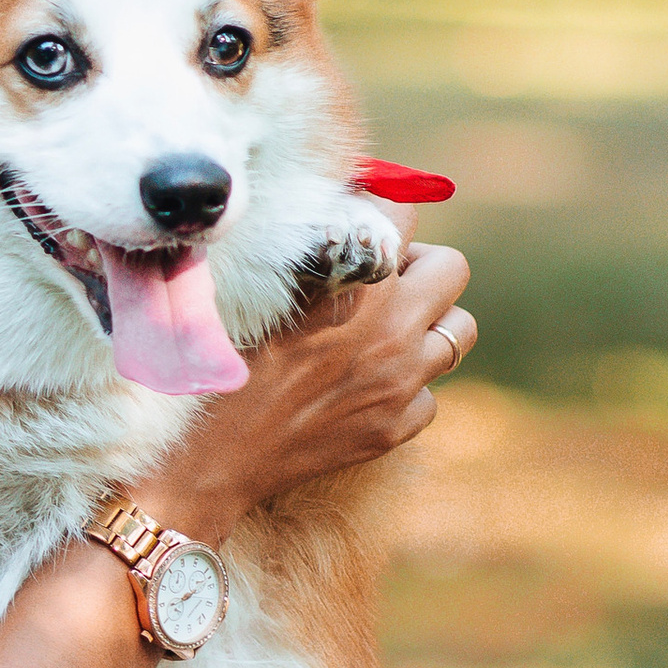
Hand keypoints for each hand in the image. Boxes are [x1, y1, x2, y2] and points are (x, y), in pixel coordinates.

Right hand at [138, 240, 473, 542]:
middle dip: (419, 263)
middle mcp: (392, 330)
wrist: (209, 457)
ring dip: (429, 320)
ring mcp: (401, 383)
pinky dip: (409, 384)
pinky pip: (431, 392)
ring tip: (390, 328)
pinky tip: (366, 384)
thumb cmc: (219, 364)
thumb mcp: (253, 290)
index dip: (378, 210)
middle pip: (450, 267)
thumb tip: (336, 209)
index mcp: (354, 284)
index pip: (401, 213)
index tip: (361, 219)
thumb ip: (305, 249)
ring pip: (459, 330)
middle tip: (385, 276)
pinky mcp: (396, 427)